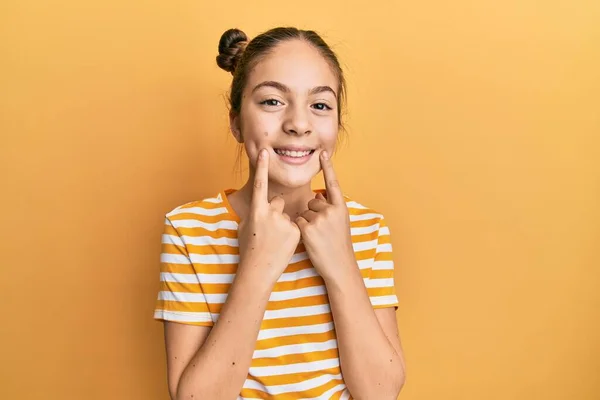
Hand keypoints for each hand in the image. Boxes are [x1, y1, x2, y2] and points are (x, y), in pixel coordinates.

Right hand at [237, 149, 300, 284]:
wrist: (259, 270)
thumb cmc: (249, 249)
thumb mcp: (246, 227)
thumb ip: (255, 213)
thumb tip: (260, 206)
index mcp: (256, 211)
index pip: (259, 184)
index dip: (262, 167)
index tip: (264, 151)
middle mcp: (270, 213)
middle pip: (277, 201)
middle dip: (276, 211)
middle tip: (269, 230)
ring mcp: (284, 222)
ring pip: (286, 215)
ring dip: (283, 225)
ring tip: (275, 241)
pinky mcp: (296, 230)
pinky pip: (295, 225)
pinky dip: (291, 234)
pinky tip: (283, 245)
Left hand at [296, 151, 355, 279]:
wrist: (340, 266)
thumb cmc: (339, 246)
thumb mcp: (341, 223)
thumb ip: (330, 208)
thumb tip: (317, 197)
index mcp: (341, 207)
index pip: (333, 183)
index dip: (328, 167)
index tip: (323, 152)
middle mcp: (332, 210)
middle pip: (313, 202)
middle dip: (313, 214)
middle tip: (324, 231)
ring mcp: (320, 219)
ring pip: (304, 213)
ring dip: (307, 223)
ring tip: (319, 237)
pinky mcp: (308, 228)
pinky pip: (298, 222)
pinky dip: (301, 231)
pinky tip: (311, 240)